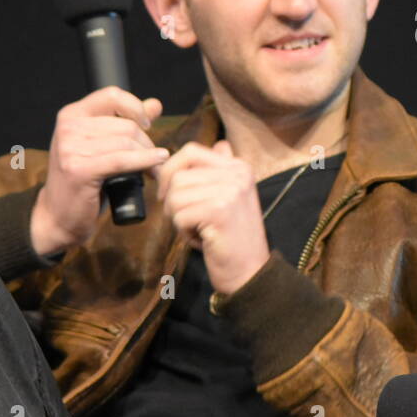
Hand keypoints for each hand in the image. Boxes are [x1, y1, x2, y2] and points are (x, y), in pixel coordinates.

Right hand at [31, 87, 167, 255]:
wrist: (59, 215)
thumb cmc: (85, 179)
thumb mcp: (103, 146)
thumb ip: (127, 122)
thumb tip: (155, 104)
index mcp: (72, 115)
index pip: (112, 95)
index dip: (135, 108)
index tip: (147, 125)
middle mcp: (68, 127)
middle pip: (125, 124)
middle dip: (146, 143)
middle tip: (156, 159)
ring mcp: (70, 148)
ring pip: (127, 143)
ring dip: (148, 157)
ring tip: (155, 169)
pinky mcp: (78, 169)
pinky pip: (122, 160)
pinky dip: (144, 162)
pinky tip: (155, 167)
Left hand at [156, 139, 269, 294]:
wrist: (250, 272)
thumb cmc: (231, 237)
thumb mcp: (230, 197)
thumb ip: (221, 170)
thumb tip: (219, 144)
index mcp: (239, 167)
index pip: (190, 151)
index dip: (169, 170)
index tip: (167, 192)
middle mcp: (237, 174)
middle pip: (178, 175)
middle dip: (172, 201)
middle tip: (186, 219)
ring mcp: (230, 191)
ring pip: (175, 196)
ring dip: (178, 218)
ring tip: (198, 230)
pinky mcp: (219, 211)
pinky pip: (179, 216)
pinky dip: (183, 233)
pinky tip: (202, 240)